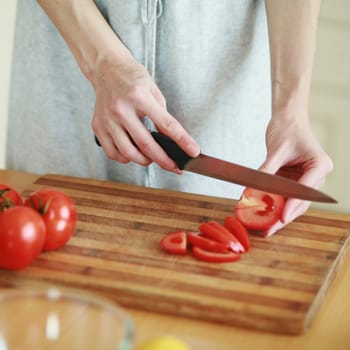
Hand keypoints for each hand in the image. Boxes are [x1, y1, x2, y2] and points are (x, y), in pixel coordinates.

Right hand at [91, 57, 199, 171]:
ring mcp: (108, 119)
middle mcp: (121, 108)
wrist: (107, 69)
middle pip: (146, 144)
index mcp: (139, 96)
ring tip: (151, 158)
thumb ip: (162, 115)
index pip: (166, 124)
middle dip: (163, 160)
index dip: (182, 141)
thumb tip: (171, 140)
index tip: (192, 151)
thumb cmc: (132, 79)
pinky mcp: (98, 126)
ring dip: (144, 161)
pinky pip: (112, 152)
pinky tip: (132, 153)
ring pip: (128, 152)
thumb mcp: (154, 91)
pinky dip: (125, 159)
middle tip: (173, 166)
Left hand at [258, 114, 332, 236]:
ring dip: (279, 214)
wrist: (288, 118)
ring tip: (266, 227)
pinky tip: (264, 212)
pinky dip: (275, 203)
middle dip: (284, 216)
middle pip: (301, 202)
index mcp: (319, 165)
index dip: (293, 206)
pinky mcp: (294, 180)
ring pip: (293, 202)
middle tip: (269, 229)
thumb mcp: (276, 150)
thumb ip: (267, 171)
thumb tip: (254, 191)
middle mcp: (315, 176)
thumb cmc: (288, 128)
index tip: (282, 218)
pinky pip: (285, 196)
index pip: (306, 190)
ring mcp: (305, 179)